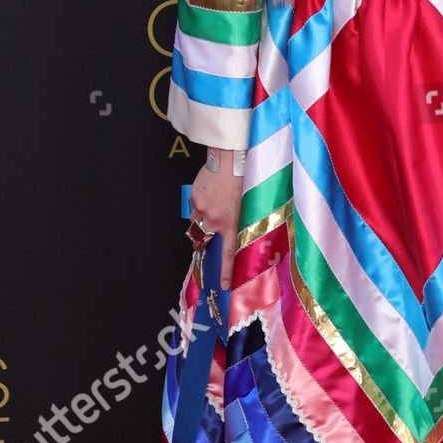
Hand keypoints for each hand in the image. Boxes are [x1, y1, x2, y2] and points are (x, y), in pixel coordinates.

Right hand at [188, 159, 243, 288]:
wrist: (230, 158)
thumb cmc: (245, 178)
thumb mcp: (248, 204)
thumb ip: (240, 220)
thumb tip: (235, 232)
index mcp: (232, 223)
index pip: (228, 254)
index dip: (226, 271)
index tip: (224, 284)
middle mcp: (215, 220)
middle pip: (203, 240)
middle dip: (205, 239)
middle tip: (210, 229)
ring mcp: (202, 210)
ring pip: (197, 224)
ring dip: (203, 220)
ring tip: (215, 203)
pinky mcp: (194, 199)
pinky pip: (194, 209)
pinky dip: (200, 205)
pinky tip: (210, 192)